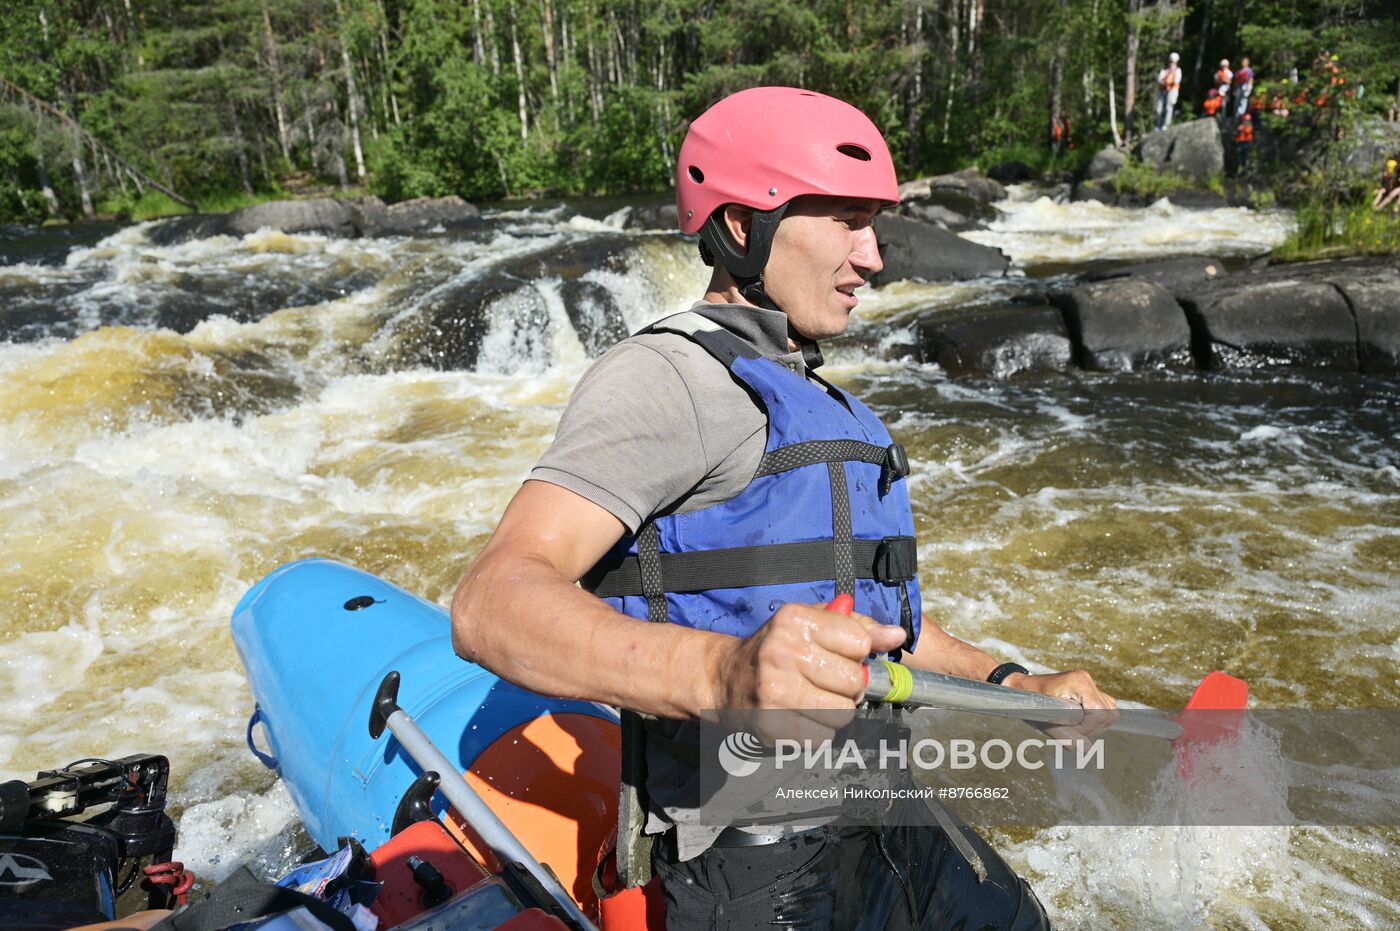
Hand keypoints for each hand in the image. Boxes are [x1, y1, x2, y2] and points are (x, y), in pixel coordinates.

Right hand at [711, 601, 906, 744]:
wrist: (724, 678)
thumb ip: (857, 626)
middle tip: (827, 681)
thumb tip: (897, 636)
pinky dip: (817, 730)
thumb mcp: (811, 623)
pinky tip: (799, 716)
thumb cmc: (775, 648)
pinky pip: (823, 737)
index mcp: (795, 621)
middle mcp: (782, 653)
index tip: (838, 654)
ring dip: (835, 711)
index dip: (856, 652)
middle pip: (856, 681)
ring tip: (813, 699)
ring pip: (843, 714)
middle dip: (849, 685)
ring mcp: (775, 692)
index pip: (860, 642)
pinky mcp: (771, 726)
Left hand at [1004, 669, 1118, 739]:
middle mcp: (1086, 679)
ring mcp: (1088, 682)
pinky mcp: (1088, 688)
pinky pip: (1104, 707)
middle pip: (1109, 713)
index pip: (1100, 713)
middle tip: (1071, 729)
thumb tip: (1087, 749)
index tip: (1071, 729)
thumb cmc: (1029, 702)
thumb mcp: (1046, 721)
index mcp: (1078, 682)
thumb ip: (1067, 737)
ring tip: (1073, 725)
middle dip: (1092, 728)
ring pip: (1110, 711)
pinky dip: (1094, 719)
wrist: (1020, 688)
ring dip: (1095, 725)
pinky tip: (1076, 720)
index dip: (1088, 728)